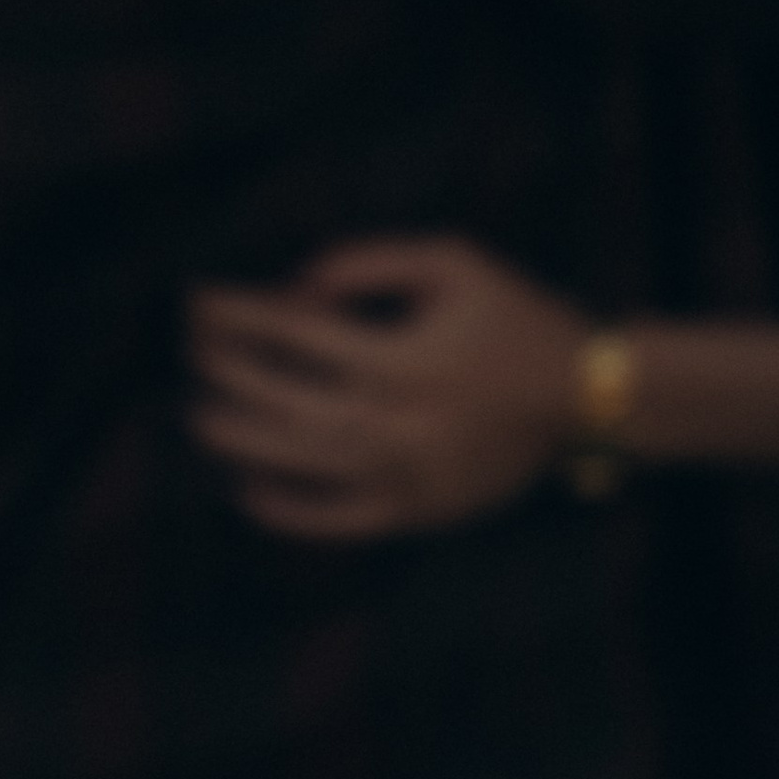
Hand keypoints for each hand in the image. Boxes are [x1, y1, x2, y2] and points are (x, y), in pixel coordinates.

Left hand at [188, 239, 588, 540]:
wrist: (586, 394)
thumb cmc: (515, 313)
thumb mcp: (452, 258)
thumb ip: (369, 262)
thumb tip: (299, 288)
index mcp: (402, 356)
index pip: (295, 333)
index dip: (240, 314)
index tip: (200, 298)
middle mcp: (397, 421)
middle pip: (288, 401)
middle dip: (231, 371)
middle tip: (191, 347)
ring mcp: (406, 475)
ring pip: (304, 463)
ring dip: (245, 440)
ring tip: (199, 416)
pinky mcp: (420, 512)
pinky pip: (343, 519)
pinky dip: (293, 513)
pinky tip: (251, 494)